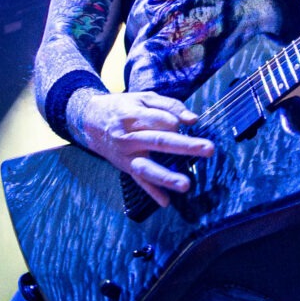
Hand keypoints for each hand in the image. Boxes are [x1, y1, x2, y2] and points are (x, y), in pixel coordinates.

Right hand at [75, 90, 213, 206]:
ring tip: (186, 185)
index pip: (162, 120)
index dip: (177, 122)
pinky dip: (152, 192)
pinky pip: (139, 181)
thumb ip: (170, 105)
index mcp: (133, 115)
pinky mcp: (125, 167)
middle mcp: (129, 137)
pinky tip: (166, 202)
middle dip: (185, 146)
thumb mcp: (143, 98)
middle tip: (209, 148)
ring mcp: (126, 155)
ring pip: (147, 167)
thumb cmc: (122, 107)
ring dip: (166, 177)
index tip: (186, 122)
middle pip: (159, 141)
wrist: (90, 121)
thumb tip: (193, 119)